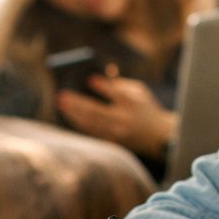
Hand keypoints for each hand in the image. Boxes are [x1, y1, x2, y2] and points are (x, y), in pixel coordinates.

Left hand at [56, 71, 177, 156]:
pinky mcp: (114, 142)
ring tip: (62, 104)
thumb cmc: (145, 107)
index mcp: (133, 103)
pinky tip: (71, 116)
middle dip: (78, 103)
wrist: (157, 135)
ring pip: (91, 124)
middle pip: (97, 111)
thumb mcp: (138, 91)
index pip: (117, 94)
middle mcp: (124, 119)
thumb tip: (96, 76)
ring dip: (74, 114)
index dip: (103, 86)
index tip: (89, 79)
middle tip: (62, 95)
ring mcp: (118, 133)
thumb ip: (119, 83)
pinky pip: (93, 133)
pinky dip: (81, 124)